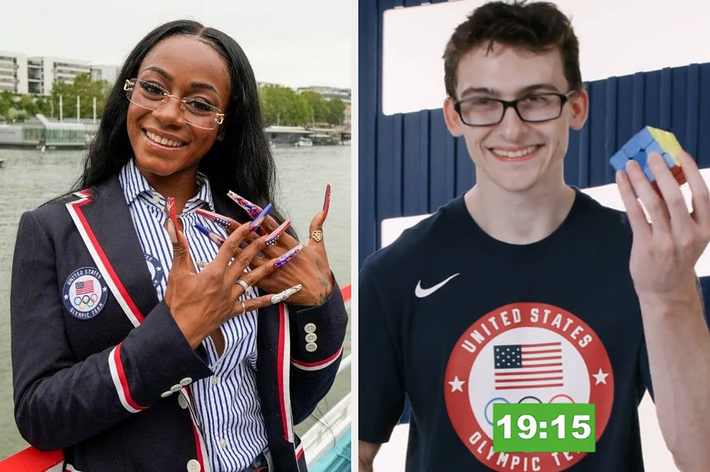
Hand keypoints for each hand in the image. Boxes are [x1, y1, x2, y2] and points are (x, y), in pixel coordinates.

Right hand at [163, 211, 300, 348]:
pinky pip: (252, 304)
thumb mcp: (176, 273)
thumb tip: (175, 226)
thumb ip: (179, 248)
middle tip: (270, 235)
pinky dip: (265, 300)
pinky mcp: (232, 311)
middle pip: (244, 260)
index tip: (250, 223)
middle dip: (258, 246)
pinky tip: (277, 296)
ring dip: (267, 268)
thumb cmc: (177, 303)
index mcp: (213, 273)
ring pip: (252, 280)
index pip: (229, 248)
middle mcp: (225, 284)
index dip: (240, 233)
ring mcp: (231, 298)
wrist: (180, 331)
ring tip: (280, 260)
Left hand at [212, 187, 333, 305]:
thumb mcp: (319, 247)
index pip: (268, 224)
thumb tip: (320, 212)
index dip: (255, 212)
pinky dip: (231, 268)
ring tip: (209, 234)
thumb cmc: (319, 271)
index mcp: (288, 244)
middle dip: (232, 225)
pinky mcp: (265, 282)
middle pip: (250, 237)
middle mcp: (275, 254)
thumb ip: (316, 228)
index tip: (241, 201)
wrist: (318, 296)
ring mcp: (269, 269)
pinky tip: (218, 264)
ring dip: (226, 245)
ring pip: (243, 254)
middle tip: (215, 215)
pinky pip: (245, 274)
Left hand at [616, 151, 709, 300]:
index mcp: (706, 228)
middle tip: (650, 155)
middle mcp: (689, 235)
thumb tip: (664, 176)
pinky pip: (635, 213)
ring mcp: (667, 241)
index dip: (693, 171)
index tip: (680, 153)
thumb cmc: (677, 256)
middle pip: (675, 196)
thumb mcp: (690, 235)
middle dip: (661, 171)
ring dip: (640, 180)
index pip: (703, 194)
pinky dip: (627, 193)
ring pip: (652, 203)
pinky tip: (621, 180)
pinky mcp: (646, 245)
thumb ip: (682, 210)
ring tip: (630, 165)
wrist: (666, 290)